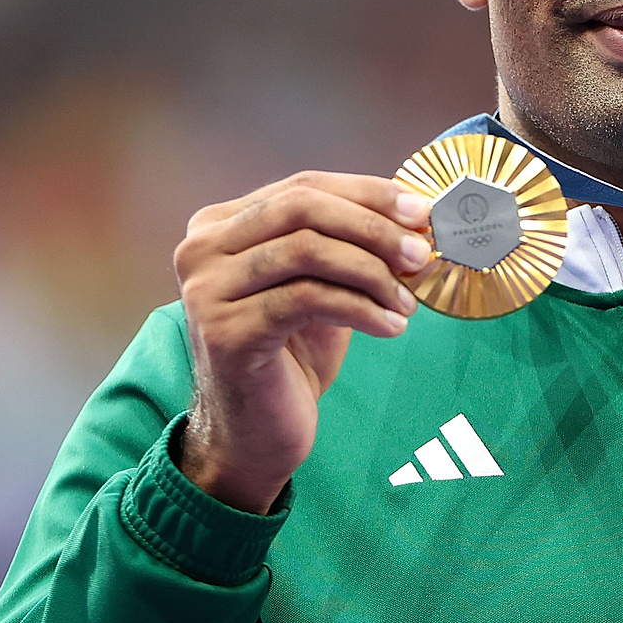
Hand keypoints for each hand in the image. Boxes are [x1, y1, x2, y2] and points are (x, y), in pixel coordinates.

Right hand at [172, 171, 431, 512]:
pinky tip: (390, 327)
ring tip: (407, 304)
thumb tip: (414, 217)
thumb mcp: (321, 288)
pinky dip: (361, 308)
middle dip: (373, 227)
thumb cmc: (290, 359)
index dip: (367, 194)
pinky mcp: (225, 332)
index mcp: (220, 225)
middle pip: (302, 207)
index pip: (304, 187)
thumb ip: (349, 247)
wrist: (254, 435)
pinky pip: (308, 299)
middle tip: (421, 254)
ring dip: (371, 272)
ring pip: (306, 250)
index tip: (420, 212)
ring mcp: (206, 290)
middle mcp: (201, 249)